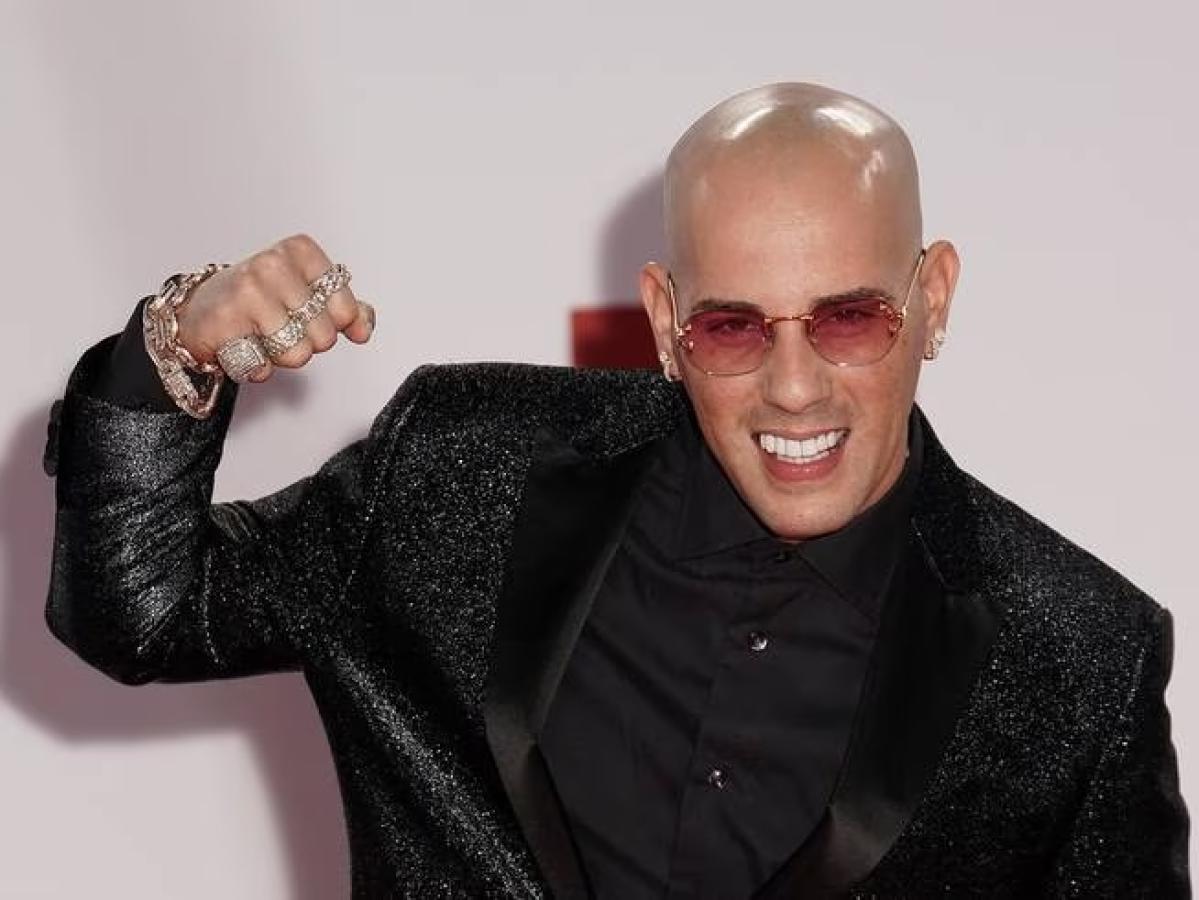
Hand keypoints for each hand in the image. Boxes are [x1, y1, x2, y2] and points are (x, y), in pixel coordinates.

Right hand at [175, 234, 374, 382]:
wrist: (200, 309)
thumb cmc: (257, 299)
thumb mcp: (306, 292)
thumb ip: (345, 307)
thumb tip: (364, 327)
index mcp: (300, 252)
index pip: (345, 307)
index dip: (334, 323)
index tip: (311, 313)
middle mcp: (273, 266)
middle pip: (324, 335)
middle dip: (307, 342)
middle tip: (280, 326)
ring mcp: (247, 292)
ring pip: (297, 353)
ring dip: (281, 357)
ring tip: (262, 336)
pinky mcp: (225, 322)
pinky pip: (264, 366)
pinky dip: (257, 367)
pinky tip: (244, 346)